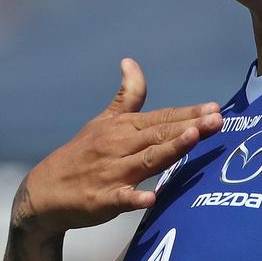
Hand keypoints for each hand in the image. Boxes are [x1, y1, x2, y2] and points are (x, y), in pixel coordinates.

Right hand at [13, 58, 221, 235]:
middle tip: (217, 120)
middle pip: (160, 135)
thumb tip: (130, 61)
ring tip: (193, 138)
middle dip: (190, 127)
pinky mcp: (101, 200)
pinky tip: (152, 198)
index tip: (216, 108)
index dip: (189, 113)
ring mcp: (111, 173)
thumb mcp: (102, 121)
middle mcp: (119, 146)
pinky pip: (121, 198)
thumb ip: (126, 95)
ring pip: (146, 160)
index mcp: (123, 128)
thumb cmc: (82, 153)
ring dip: (170, 149)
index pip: (162, 118)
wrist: (44, 191)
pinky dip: (135, 198)